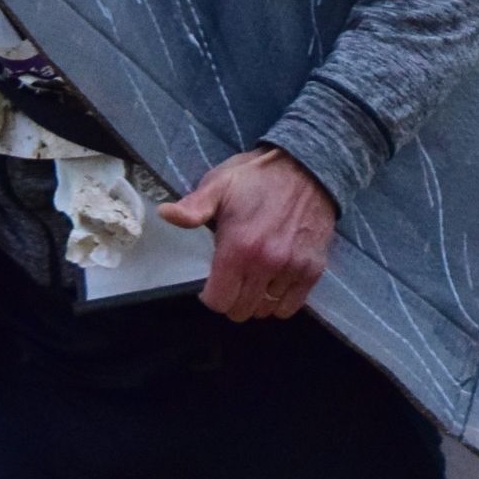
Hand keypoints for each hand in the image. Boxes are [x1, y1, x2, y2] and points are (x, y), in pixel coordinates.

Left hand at [158, 146, 336, 322]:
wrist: (307, 167)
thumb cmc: (258, 177)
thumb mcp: (219, 184)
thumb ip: (193, 207)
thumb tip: (165, 214)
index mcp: (239, 247)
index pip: (218, 301)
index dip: (210, 296)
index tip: (212, 283)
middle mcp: (266, 264)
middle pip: (241, 311)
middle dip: (232, 300)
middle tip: (233, 280)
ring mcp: (292, 269)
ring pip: (266, 311)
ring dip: (256, 301)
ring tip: (254, 281)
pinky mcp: (313, 270)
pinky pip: (291, 306)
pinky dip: (280, 301)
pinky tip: (274, 283)